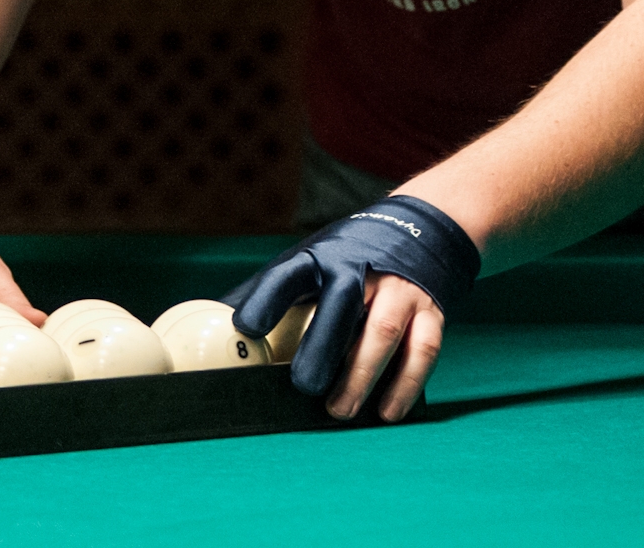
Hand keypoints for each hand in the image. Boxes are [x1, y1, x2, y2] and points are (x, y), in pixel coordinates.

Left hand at [228, 193, 476, 419]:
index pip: (290, 274)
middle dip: (324, 347)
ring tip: (340, 410)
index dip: (267, 299)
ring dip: (362, 375)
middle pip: (343, 304)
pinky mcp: (431, 311)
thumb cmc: (347, 259)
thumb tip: (212, 318)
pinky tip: (387, 411)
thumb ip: (270, 292)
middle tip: (304, 387)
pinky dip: (405, 384)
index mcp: (322, 258)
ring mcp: (400, 289)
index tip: (246, 328)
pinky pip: (422, 350)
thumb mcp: (310, 262)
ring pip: (384, 331)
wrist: (418, 231)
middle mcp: (362, 269)